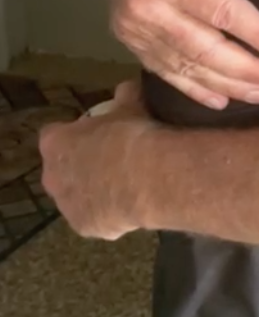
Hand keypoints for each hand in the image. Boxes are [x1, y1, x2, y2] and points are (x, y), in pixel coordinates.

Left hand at [39, 83, 152, 239]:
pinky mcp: (85, 227)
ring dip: (92, 191)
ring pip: (75, 197)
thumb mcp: (132, 105)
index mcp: (55, 143)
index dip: (73, 133)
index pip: (53, 134)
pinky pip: (95, 217)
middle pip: (59, 169)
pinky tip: (131, 202)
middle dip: (78, 165)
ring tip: (124, 183)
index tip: (94, 132)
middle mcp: (52, 176)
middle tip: (109, 157)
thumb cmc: (133, 135)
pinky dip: (109, 211)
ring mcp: (67, 206)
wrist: (149, 177)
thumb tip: (128, 89)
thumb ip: (125, 96)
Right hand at [109, 0, 258, 108]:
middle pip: (202, 48)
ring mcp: (134, 28)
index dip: (257, 33)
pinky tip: (220, 100)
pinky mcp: (130, 41)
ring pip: (185, 66)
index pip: (221, 11)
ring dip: (225, 84)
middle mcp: (145, 6)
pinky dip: (193, 89)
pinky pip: (164, 72)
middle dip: (244, 69)